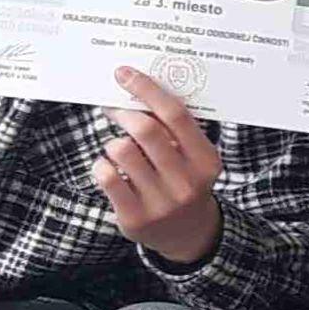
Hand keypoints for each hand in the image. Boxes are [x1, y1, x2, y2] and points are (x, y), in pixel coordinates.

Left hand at [95, 66, 222, 266]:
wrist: (188, 235)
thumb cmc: (185, 182)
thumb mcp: (194, 158)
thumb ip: (176, 131)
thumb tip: (137, 90)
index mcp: (205, 161)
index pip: (175, 116)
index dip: (147, 90)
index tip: (124, 74)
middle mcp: (186, 182)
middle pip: (145, 129)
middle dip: (123, 112)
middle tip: (114, 109)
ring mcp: (160, 203)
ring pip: (121, 150)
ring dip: (114, 143)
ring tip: (120, 150)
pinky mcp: (135, 217)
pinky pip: (106, 175)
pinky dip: (103, 165)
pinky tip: (111, 169)